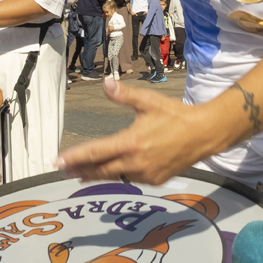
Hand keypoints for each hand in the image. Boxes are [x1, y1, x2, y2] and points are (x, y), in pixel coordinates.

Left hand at [55, 78, 218, 184]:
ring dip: (95, 175)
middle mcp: (136, 162)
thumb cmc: (175, 116)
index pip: (96, 152)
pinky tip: (108, 172)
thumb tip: (105, 82)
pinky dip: (116, 176)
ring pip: (114, 176)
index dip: (75, 158)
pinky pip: (129, 179)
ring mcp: (145, 174)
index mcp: (131, 142)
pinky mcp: (155, 180)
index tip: (58, 161)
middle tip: (62, 170)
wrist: (204, 134)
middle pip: (100, 170)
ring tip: (79, 174)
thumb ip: (124, 95)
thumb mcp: (149, 101)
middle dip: (79, 170)